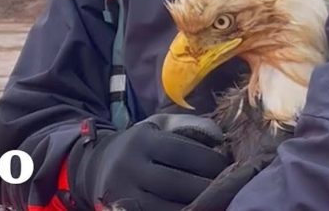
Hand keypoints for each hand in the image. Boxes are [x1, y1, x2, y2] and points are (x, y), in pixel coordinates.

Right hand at [68, 114, 230, 210]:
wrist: (97, 166)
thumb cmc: (141, 145)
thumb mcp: (160, 126)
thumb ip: (190, 125)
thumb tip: (221, 138)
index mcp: (142, 141)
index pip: (183, 152)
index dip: (211, 162)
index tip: (230, 167)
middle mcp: (129, 167)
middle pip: (177, 184)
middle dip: (208, 189)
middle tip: (230, 191)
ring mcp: (123, 195)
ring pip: (168, 209)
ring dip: (197, 209)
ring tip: (217, 205)